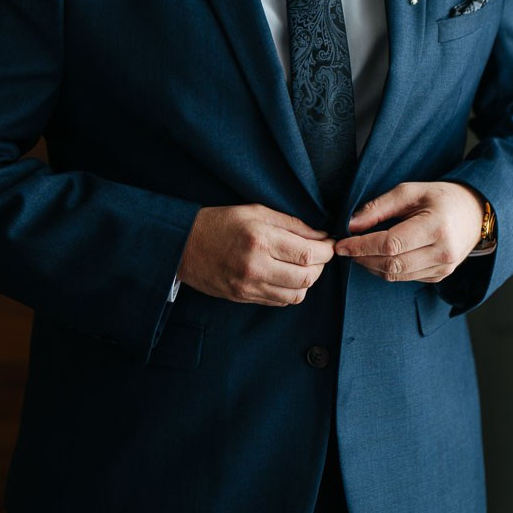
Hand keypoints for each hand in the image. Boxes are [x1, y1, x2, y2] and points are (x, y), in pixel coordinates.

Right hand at [178, 204, 335, 306]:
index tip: (329, 244)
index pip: (308, 253)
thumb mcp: (255, 211)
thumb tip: (321, 236)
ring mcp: (249, 286)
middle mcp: (256, 266)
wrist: (183, 245)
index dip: (327, 250)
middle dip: (320, 266)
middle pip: (307, 277)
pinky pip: (279, 302)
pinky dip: (290, 291)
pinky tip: (285, 276)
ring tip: (302, 265)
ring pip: (296, 295)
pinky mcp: (243, 298)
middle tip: (319, 254)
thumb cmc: (219, 222)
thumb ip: (291, 223)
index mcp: (260, 239)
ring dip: (307, 281)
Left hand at [334, 181, 484, 282]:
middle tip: (345, 249)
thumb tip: (351, 224)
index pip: (391, 244)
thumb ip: (379, 207)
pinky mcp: (440, 276)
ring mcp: (443, 268)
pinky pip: (406, 278)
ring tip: (358, 252)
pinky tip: (378, 257)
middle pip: (392, 265)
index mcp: (437, 227)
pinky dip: (387, 269)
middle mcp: (442, 252)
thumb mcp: (410, 191)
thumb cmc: (441, 198)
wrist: (475, 213)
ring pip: (396, 275)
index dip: (362, 246)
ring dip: (372, 266)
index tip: (342, 244)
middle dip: (363, 258)